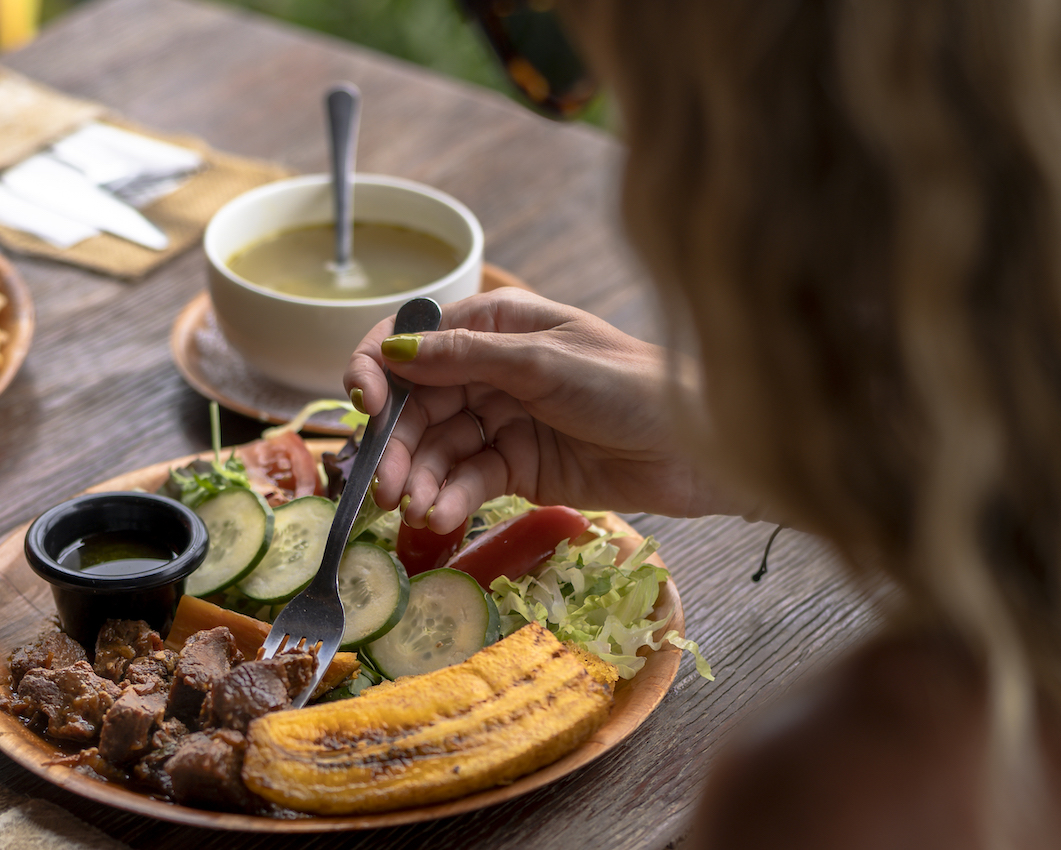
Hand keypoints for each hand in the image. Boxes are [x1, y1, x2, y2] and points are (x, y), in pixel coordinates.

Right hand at [343, 288, 739, 532]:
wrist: (698, 446)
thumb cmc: (630, 384)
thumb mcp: (543, 362)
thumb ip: (465, 359)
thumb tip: (393, 352)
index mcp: (493, 325)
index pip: (411, 340)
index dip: (376, 369)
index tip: (362, 404)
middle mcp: (488, 370)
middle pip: (416, 405)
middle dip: (395, 444)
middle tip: (383, 486)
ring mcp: (501, 420)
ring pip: (437, 449)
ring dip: (418, 479)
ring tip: (412, 511)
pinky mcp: (517, 468)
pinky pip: (467, 480)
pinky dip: (449, 499)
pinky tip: (440, 517)